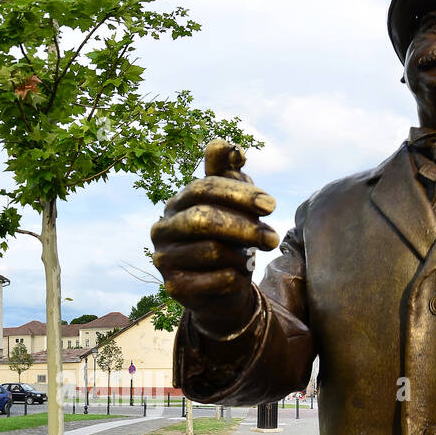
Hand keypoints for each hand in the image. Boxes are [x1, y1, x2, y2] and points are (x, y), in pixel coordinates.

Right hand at [150, 140, 279, 334]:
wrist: (222, 289)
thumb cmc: (230, 239)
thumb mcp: (235, 203)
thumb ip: (229, 174)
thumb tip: (229, 145)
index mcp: (177, 203)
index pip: (204, 188)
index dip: (239, 194)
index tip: (271, 205)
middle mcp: (163, 228)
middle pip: (204, 219)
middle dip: (245, 228)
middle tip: (273, 238)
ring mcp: (163, 258)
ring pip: (211, 251)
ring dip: (241, 255)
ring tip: (252, 258)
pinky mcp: (173, 287)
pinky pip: (213, 279)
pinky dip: (233, 277)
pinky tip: (237, 275)